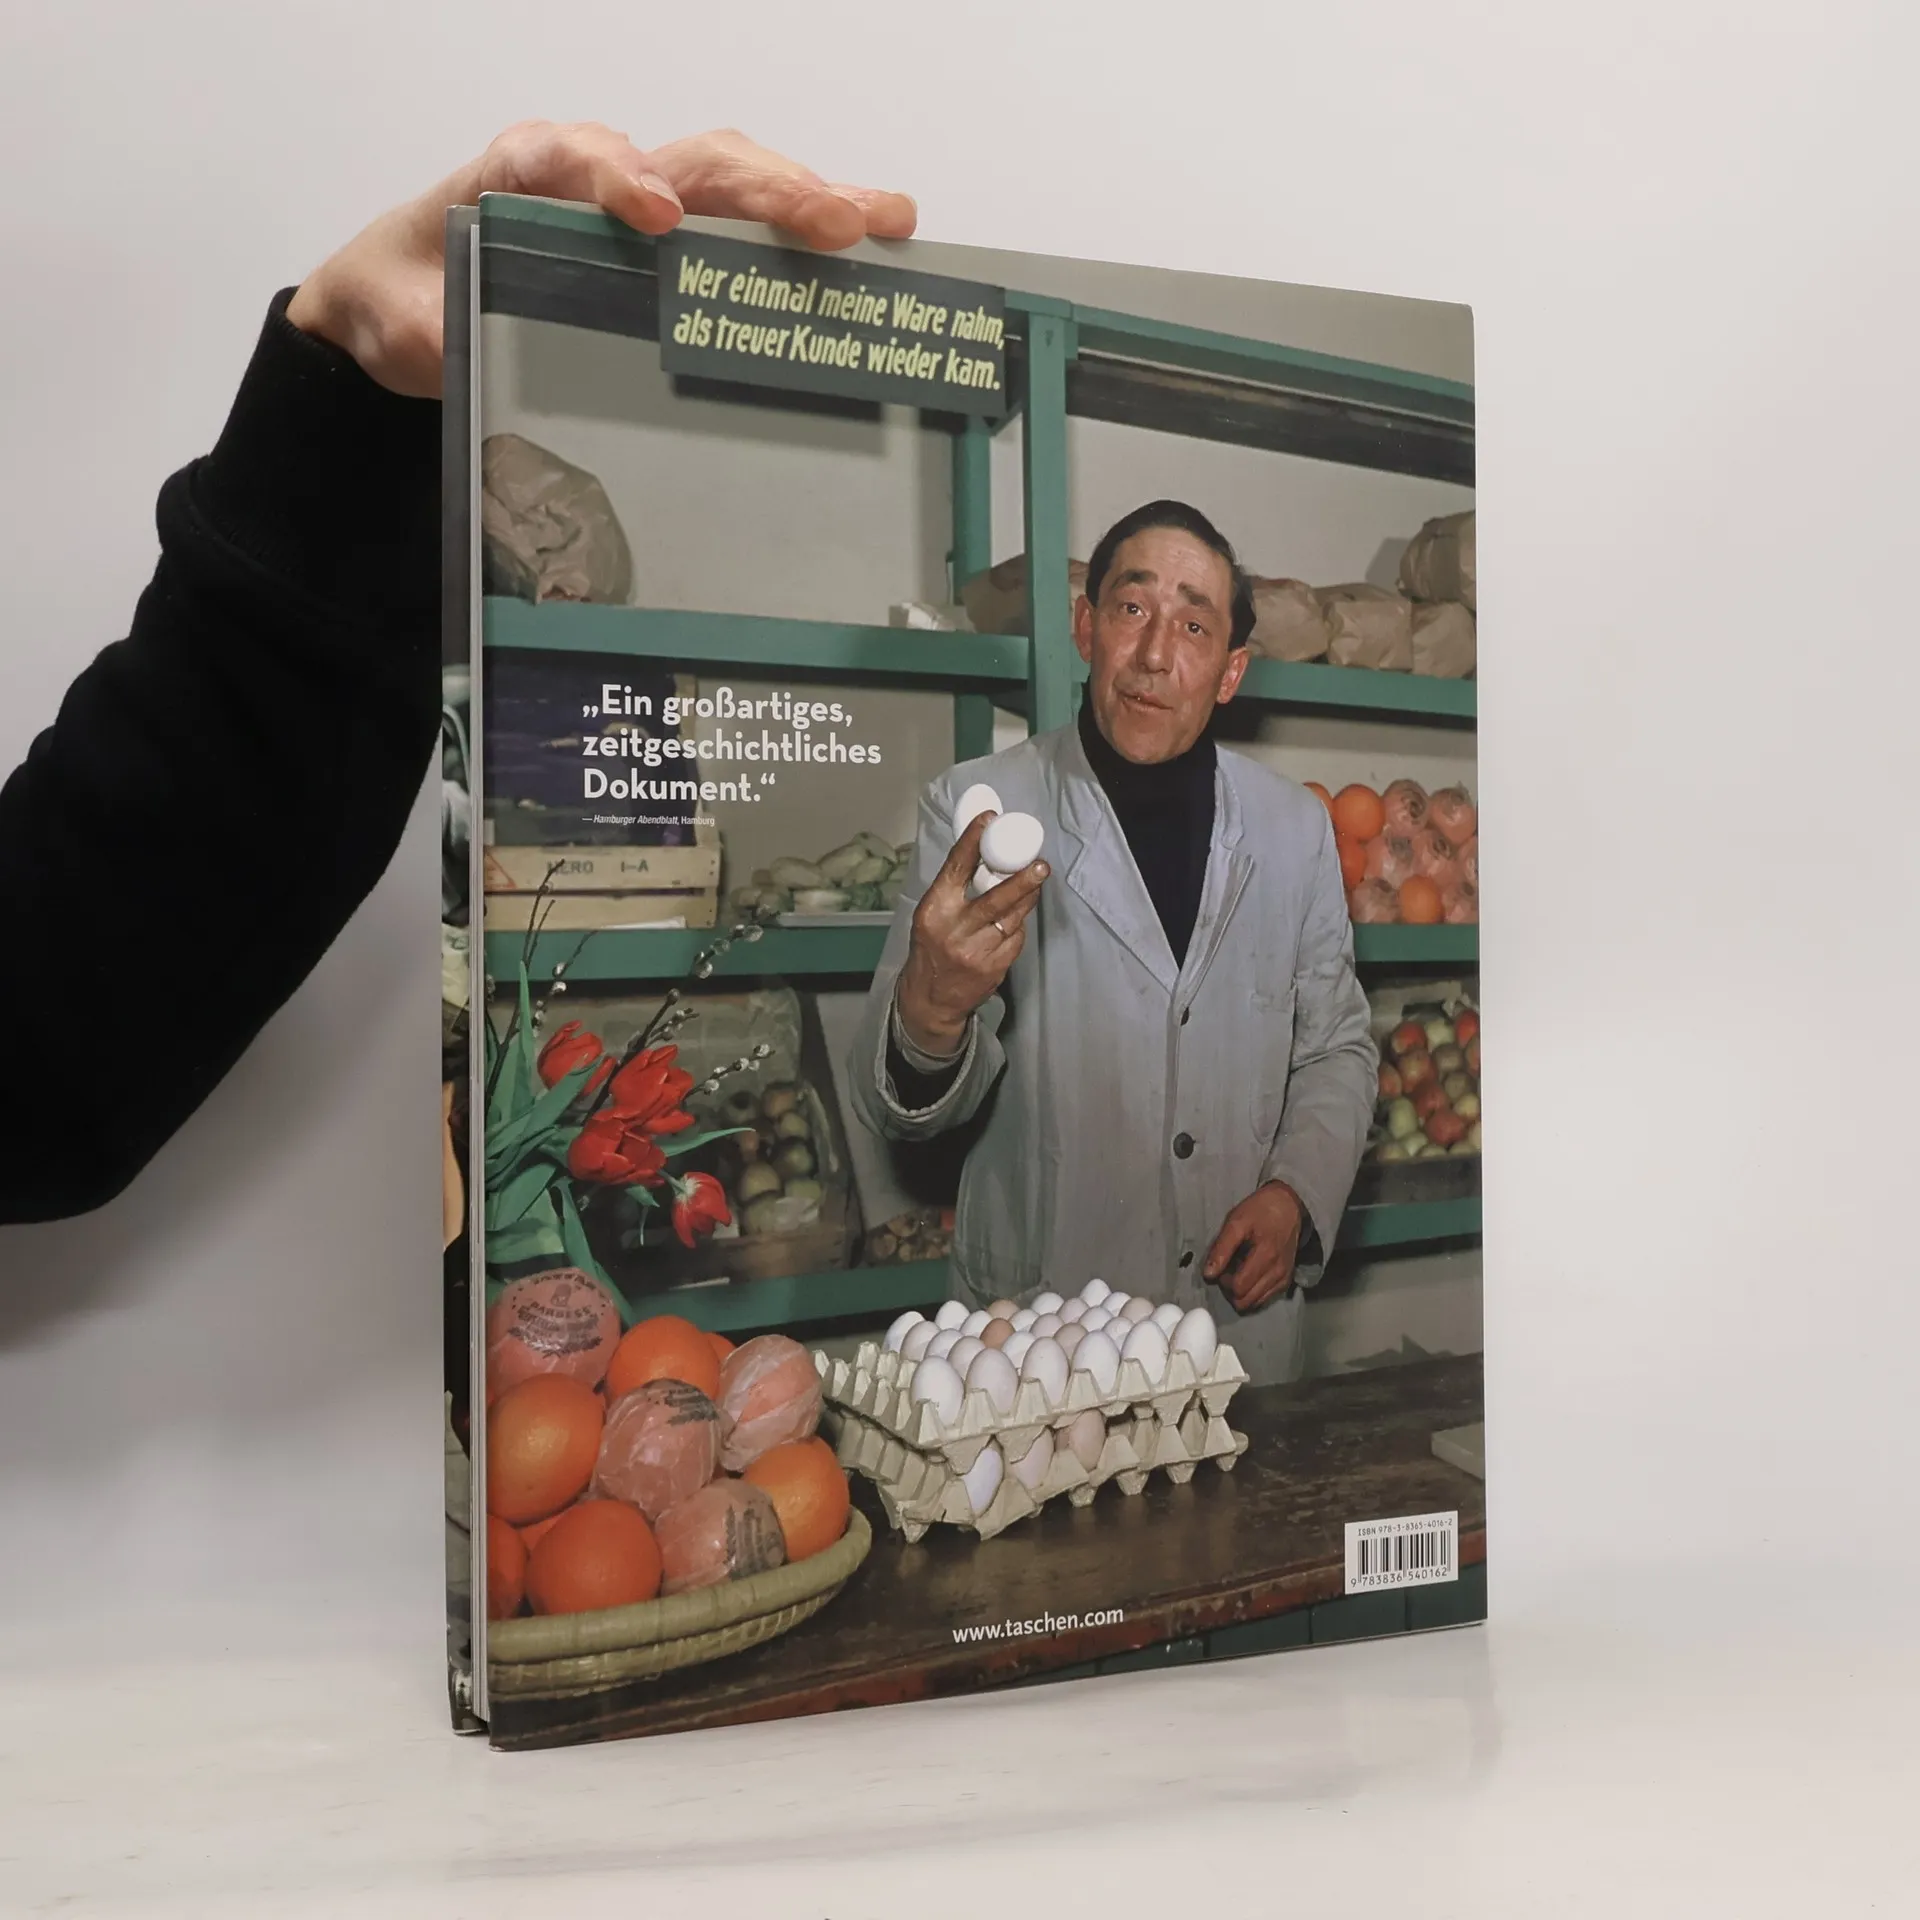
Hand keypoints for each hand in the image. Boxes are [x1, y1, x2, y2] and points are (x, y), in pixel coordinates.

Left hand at [287, 123, 917, 397]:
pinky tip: (873, 243)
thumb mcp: (398, 322)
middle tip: (833, 220)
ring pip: (732, 182)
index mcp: (518, 178)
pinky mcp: (673, 244)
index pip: (571, 156)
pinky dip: (808, 229)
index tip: (655, 213)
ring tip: (884, 222)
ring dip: (810, 197)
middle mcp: (595, 177)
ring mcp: (643, 205)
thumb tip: (456, 343)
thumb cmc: (410, 298)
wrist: (407, 301)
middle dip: (763, 187)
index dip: (617, 176)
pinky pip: (743, 225)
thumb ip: (427, 330)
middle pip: (687, 161)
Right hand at [895, 811, 1048, 1055]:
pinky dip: (1018, 926)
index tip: (989, 820)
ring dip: (1027, 898)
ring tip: (1037, 880)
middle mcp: (954, 929)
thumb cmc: (932, 948)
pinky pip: (1015, 939)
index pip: (956, 868)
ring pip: (1012, 918)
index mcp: (934, 908)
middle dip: (1022, 879)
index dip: (973, 841)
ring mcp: (976, 950)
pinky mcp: (994, 967)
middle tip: (1041, 864)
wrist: (931, 999)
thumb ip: (955, 890)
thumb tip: (986, 855)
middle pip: (995, 898)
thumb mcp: (932, 915)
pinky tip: (1015, 920)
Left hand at [1204, 1182, 1304, 1311]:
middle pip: (1246, 1301)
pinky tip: (1250, 1274)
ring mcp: (1284, 1278)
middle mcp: (1278, 1272)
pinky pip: (1265, 1298)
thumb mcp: (1236, 1222)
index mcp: (1266, 1256)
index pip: (1239, 1288)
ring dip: (1242, 1292)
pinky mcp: (1286, 1281)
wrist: (1289, 1207)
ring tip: (1239, 1271)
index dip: (1224, 1282)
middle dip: (1231, 1291)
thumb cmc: (1260, 1211)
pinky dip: (1254, 1291)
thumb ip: (1221, 1249)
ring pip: (1255, 1303)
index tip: (1221, 1267)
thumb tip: (1208, 1275)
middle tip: (1227, 1270)